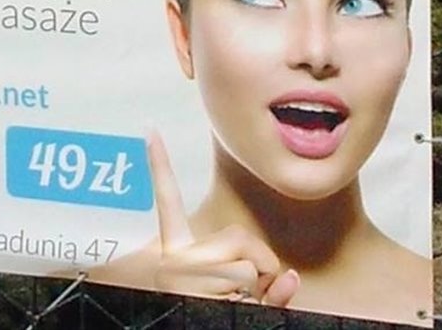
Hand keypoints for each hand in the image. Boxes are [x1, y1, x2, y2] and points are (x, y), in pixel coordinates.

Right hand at [147, 132, 299, 305]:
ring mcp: (181, 277)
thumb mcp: (237, 298)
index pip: (166, 201)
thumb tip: (292, 278)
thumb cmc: (216, 316)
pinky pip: (252, 283)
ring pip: (251, 266)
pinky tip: (248, 300)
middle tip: (246, 292)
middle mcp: (173, 261)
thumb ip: (264, 285)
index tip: (149, 130)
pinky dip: (269, 297)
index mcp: (176, 254)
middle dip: (261, 266)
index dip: (157, 165)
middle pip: (240, 240)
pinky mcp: (195, 291)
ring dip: (262, 291)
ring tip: (237, 308)